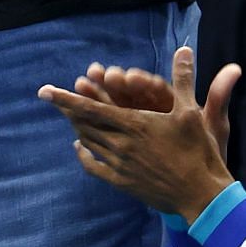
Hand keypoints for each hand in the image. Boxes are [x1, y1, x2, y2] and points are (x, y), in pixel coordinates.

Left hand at [38, 46, 236, 223]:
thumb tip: (184, 49)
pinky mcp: (123, 182)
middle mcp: (122, 144)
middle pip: (84, 124)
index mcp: (134, 124)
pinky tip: (79, 147)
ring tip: (69, 117)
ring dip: (77, 128)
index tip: (44, 91)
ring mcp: (120, 165)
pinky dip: (84, 155)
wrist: (201, 196)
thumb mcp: (191, 111)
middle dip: (68, 110)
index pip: (91, 108)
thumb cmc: (198, 151)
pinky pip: (95, 166)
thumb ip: (183, 79)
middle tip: (55, 100)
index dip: (66, 99)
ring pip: (88, 143)